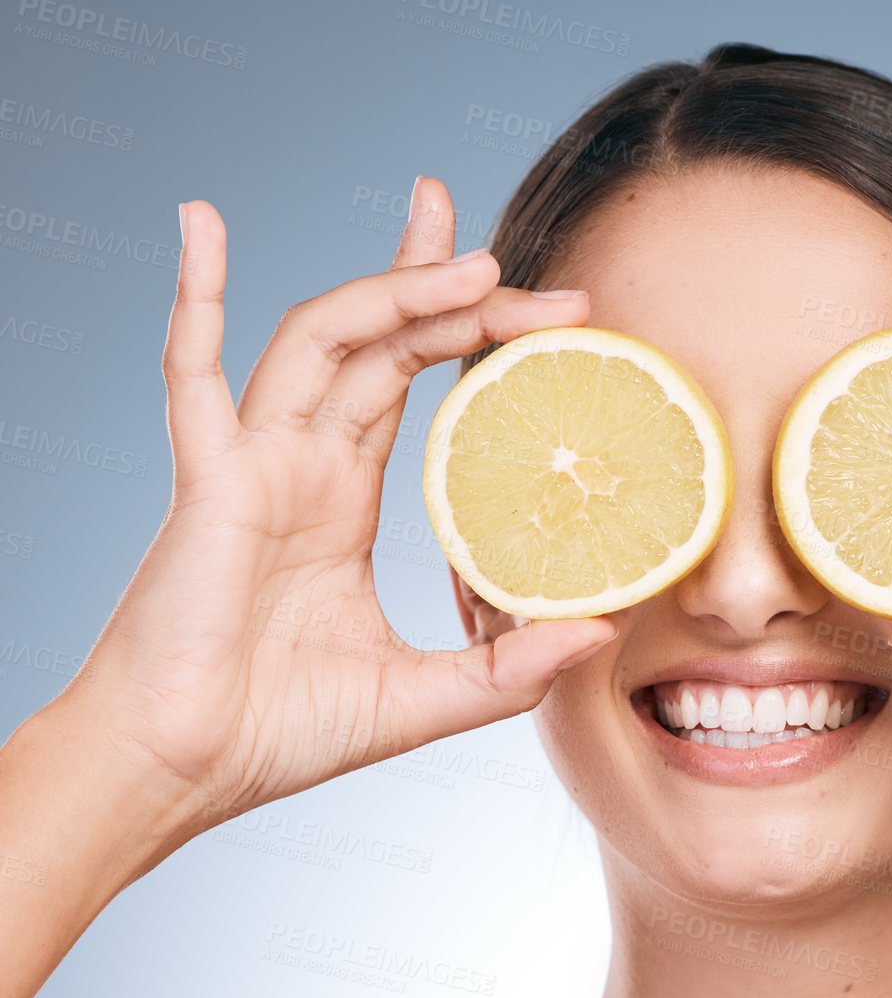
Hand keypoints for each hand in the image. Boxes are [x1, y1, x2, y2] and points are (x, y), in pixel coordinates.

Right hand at [54, 177, 614, 842]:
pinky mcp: (209, 483)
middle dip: (445, 289)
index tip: (545, 308)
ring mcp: (253, 464)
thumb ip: (511, 668)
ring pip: (322, 340)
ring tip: (475, 260)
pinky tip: (204, 224)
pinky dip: (195, 296)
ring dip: (392, 289)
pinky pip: (191, 376)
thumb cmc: (278, 734)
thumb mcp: (424, 698)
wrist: (181, 773)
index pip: (408, 385)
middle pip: (378, 341)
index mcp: (340, 500)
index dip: (465, 333)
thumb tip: (605, 634)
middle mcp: (300, 465)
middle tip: (520, 260)